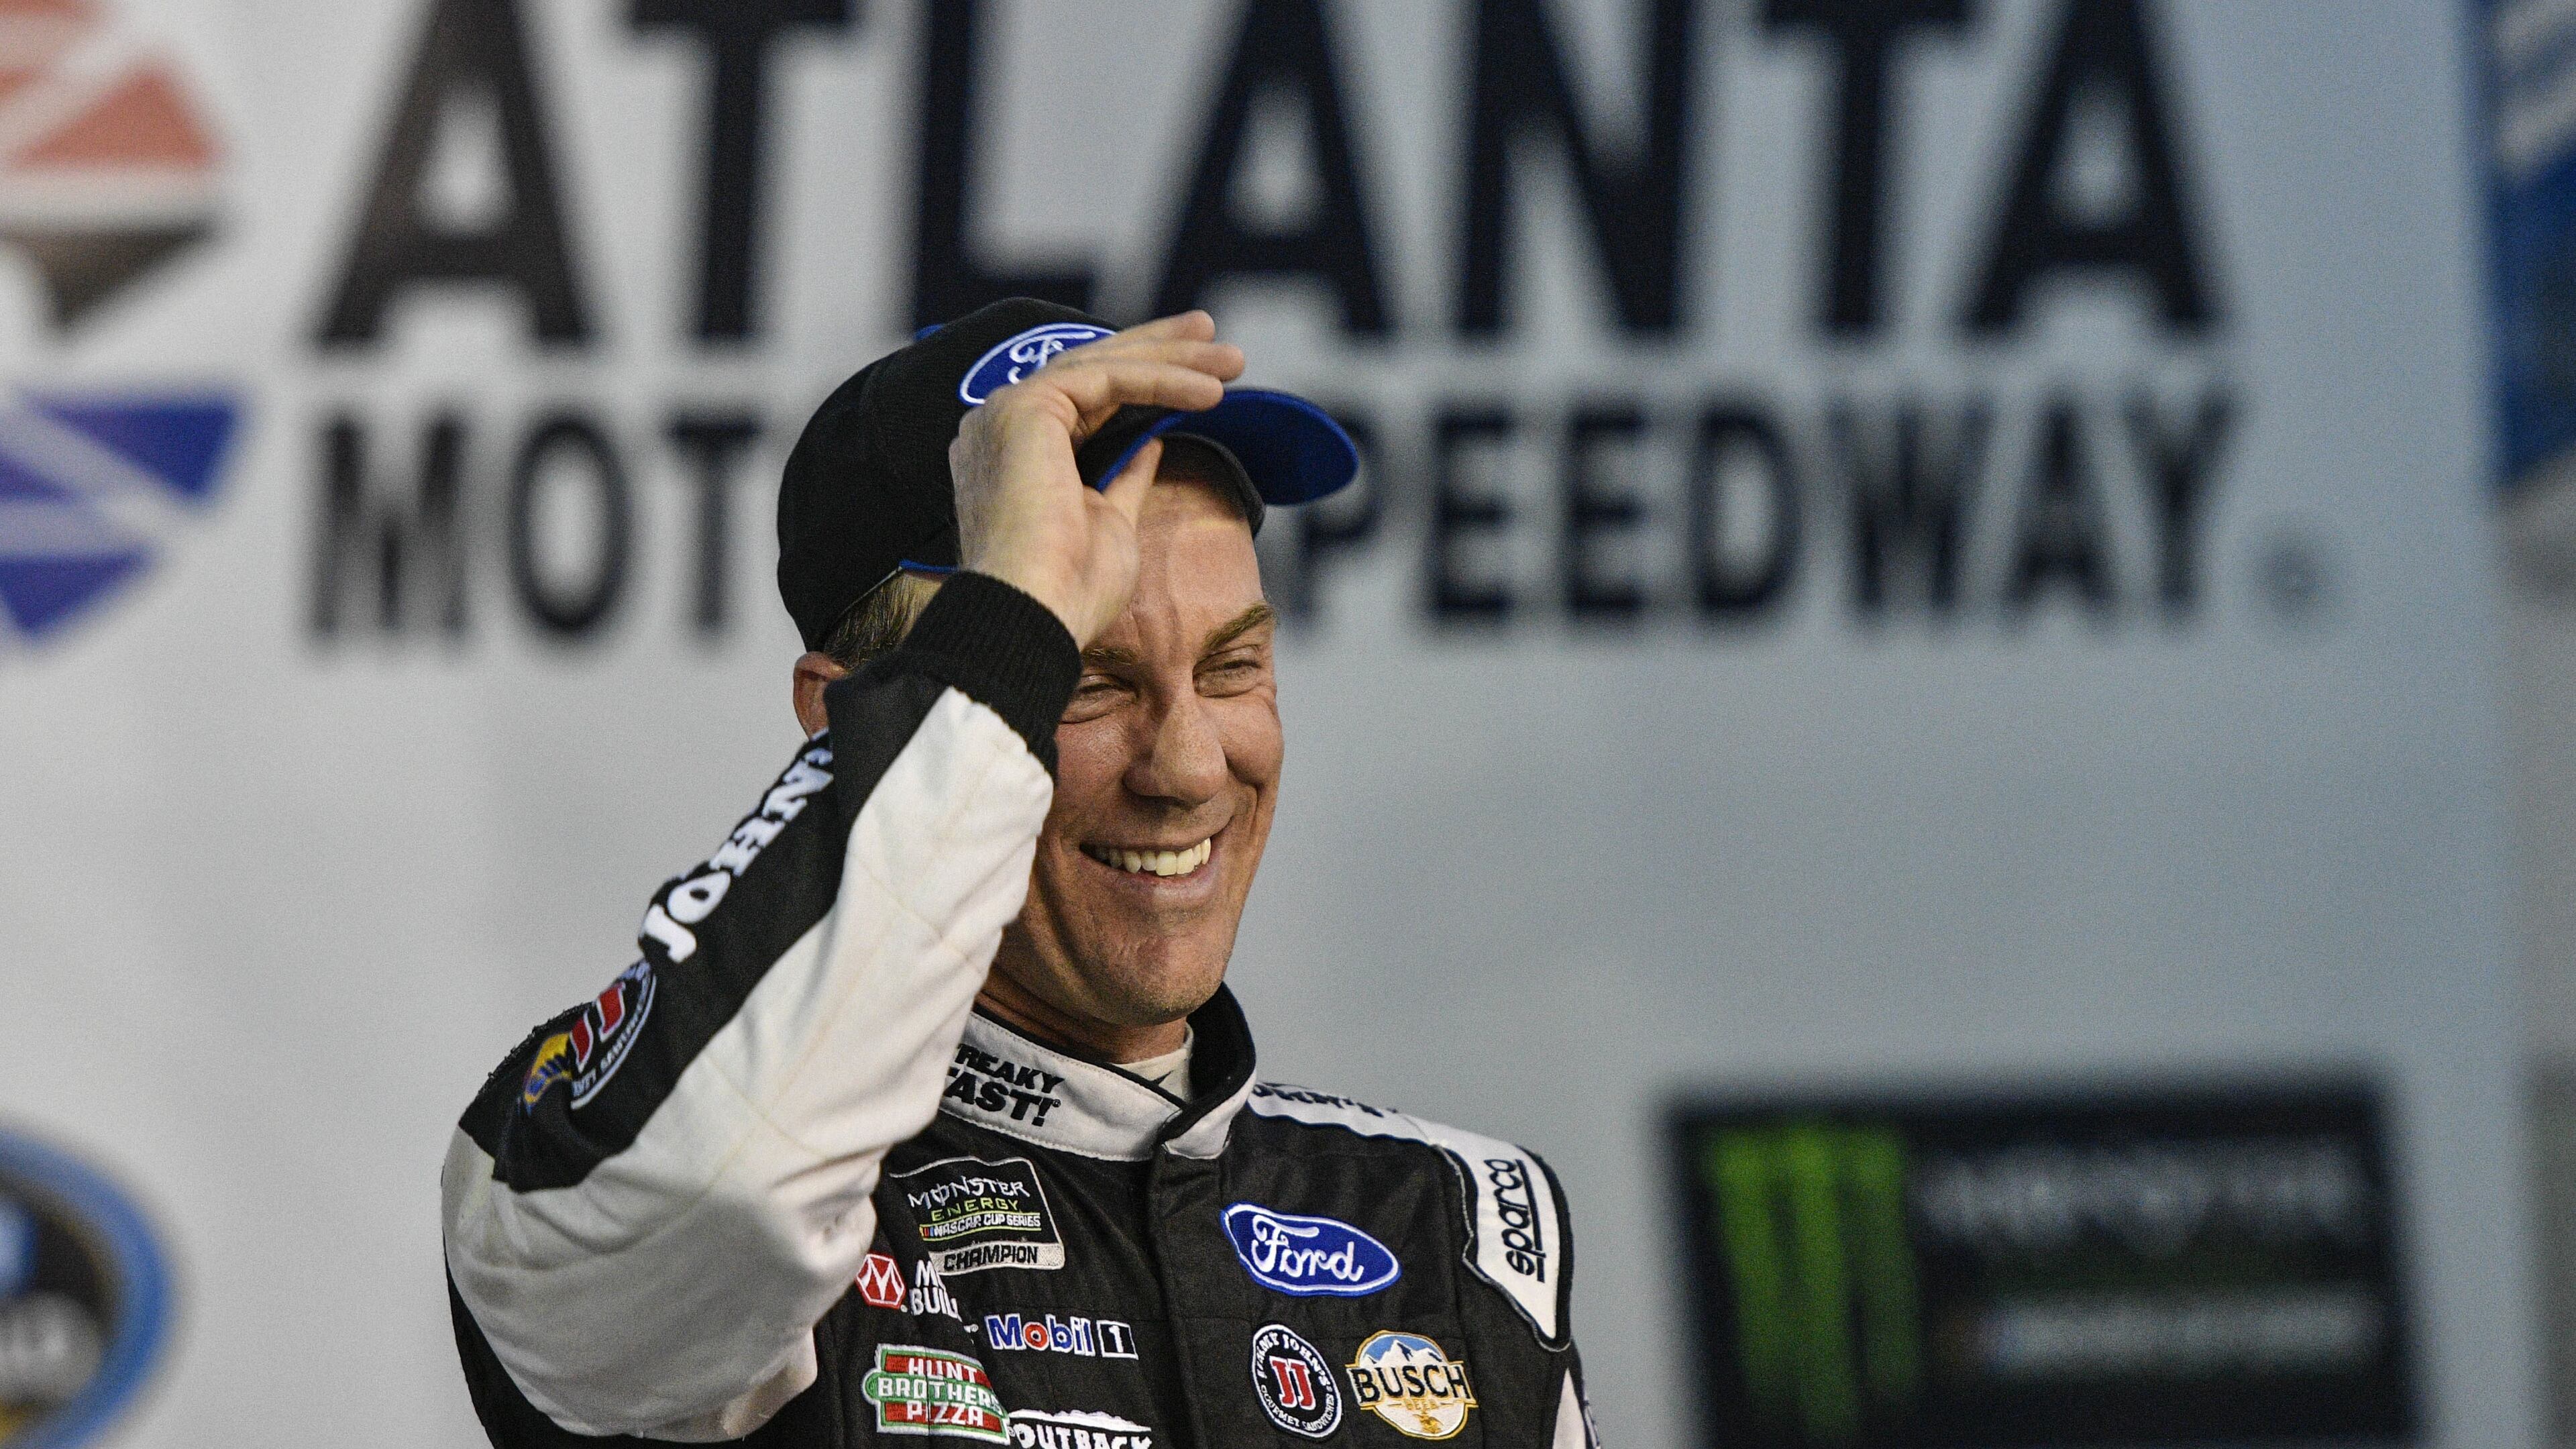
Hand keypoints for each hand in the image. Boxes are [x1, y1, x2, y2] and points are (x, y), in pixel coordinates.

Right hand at [948, 312, 1243, 645]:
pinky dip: (1161, 380)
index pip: (1086, 399)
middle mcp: (1000, 425)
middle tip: (1216, 337)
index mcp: (1015, 454)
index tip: (1200, 375)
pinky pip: (1106, 378)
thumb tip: (1150, 439)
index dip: (1143, 378)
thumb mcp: (1112, 522)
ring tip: (1233, 361)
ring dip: (1172, 359)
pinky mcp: (1025, 407)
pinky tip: (1212, 392)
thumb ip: (1125, 475)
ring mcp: (1006, 412)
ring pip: (1101, 365)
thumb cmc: (1071, 591)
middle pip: (1092, 369)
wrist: (1034, 616)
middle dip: (1161, 350)